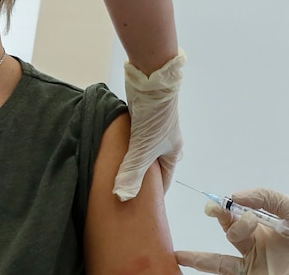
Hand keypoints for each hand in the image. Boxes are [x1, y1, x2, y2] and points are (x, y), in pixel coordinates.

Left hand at [114, 49, 185, 200]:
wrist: (152, 82)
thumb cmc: (154, 119)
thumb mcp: (142, 151)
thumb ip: (132, 174)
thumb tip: (122, 197)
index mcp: (173, 152)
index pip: (164, 179)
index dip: (153, 193)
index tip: (139, 204)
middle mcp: (167, 142)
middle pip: (153, 165)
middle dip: (141, 177)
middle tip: (125, 188)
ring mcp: (155, 129)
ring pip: (143, 151)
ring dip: (132, 159)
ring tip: (117, 171)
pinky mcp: (143, 118)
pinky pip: (135, 138)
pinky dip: (127, 145)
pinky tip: (115, 149)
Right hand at [176, 188, 288, 274]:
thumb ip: (267, 198)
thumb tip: (237, 196)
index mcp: (259, 229)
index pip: (234, 217)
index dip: (225, 208)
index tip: (223, 202)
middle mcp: (252, 249)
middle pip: (228, 235)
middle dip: (221, 220)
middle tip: (219, 210)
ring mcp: (252, 268)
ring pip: (220, 263)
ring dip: (199, 259)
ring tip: (179, 255)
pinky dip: (209, 272)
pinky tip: (191, 268)